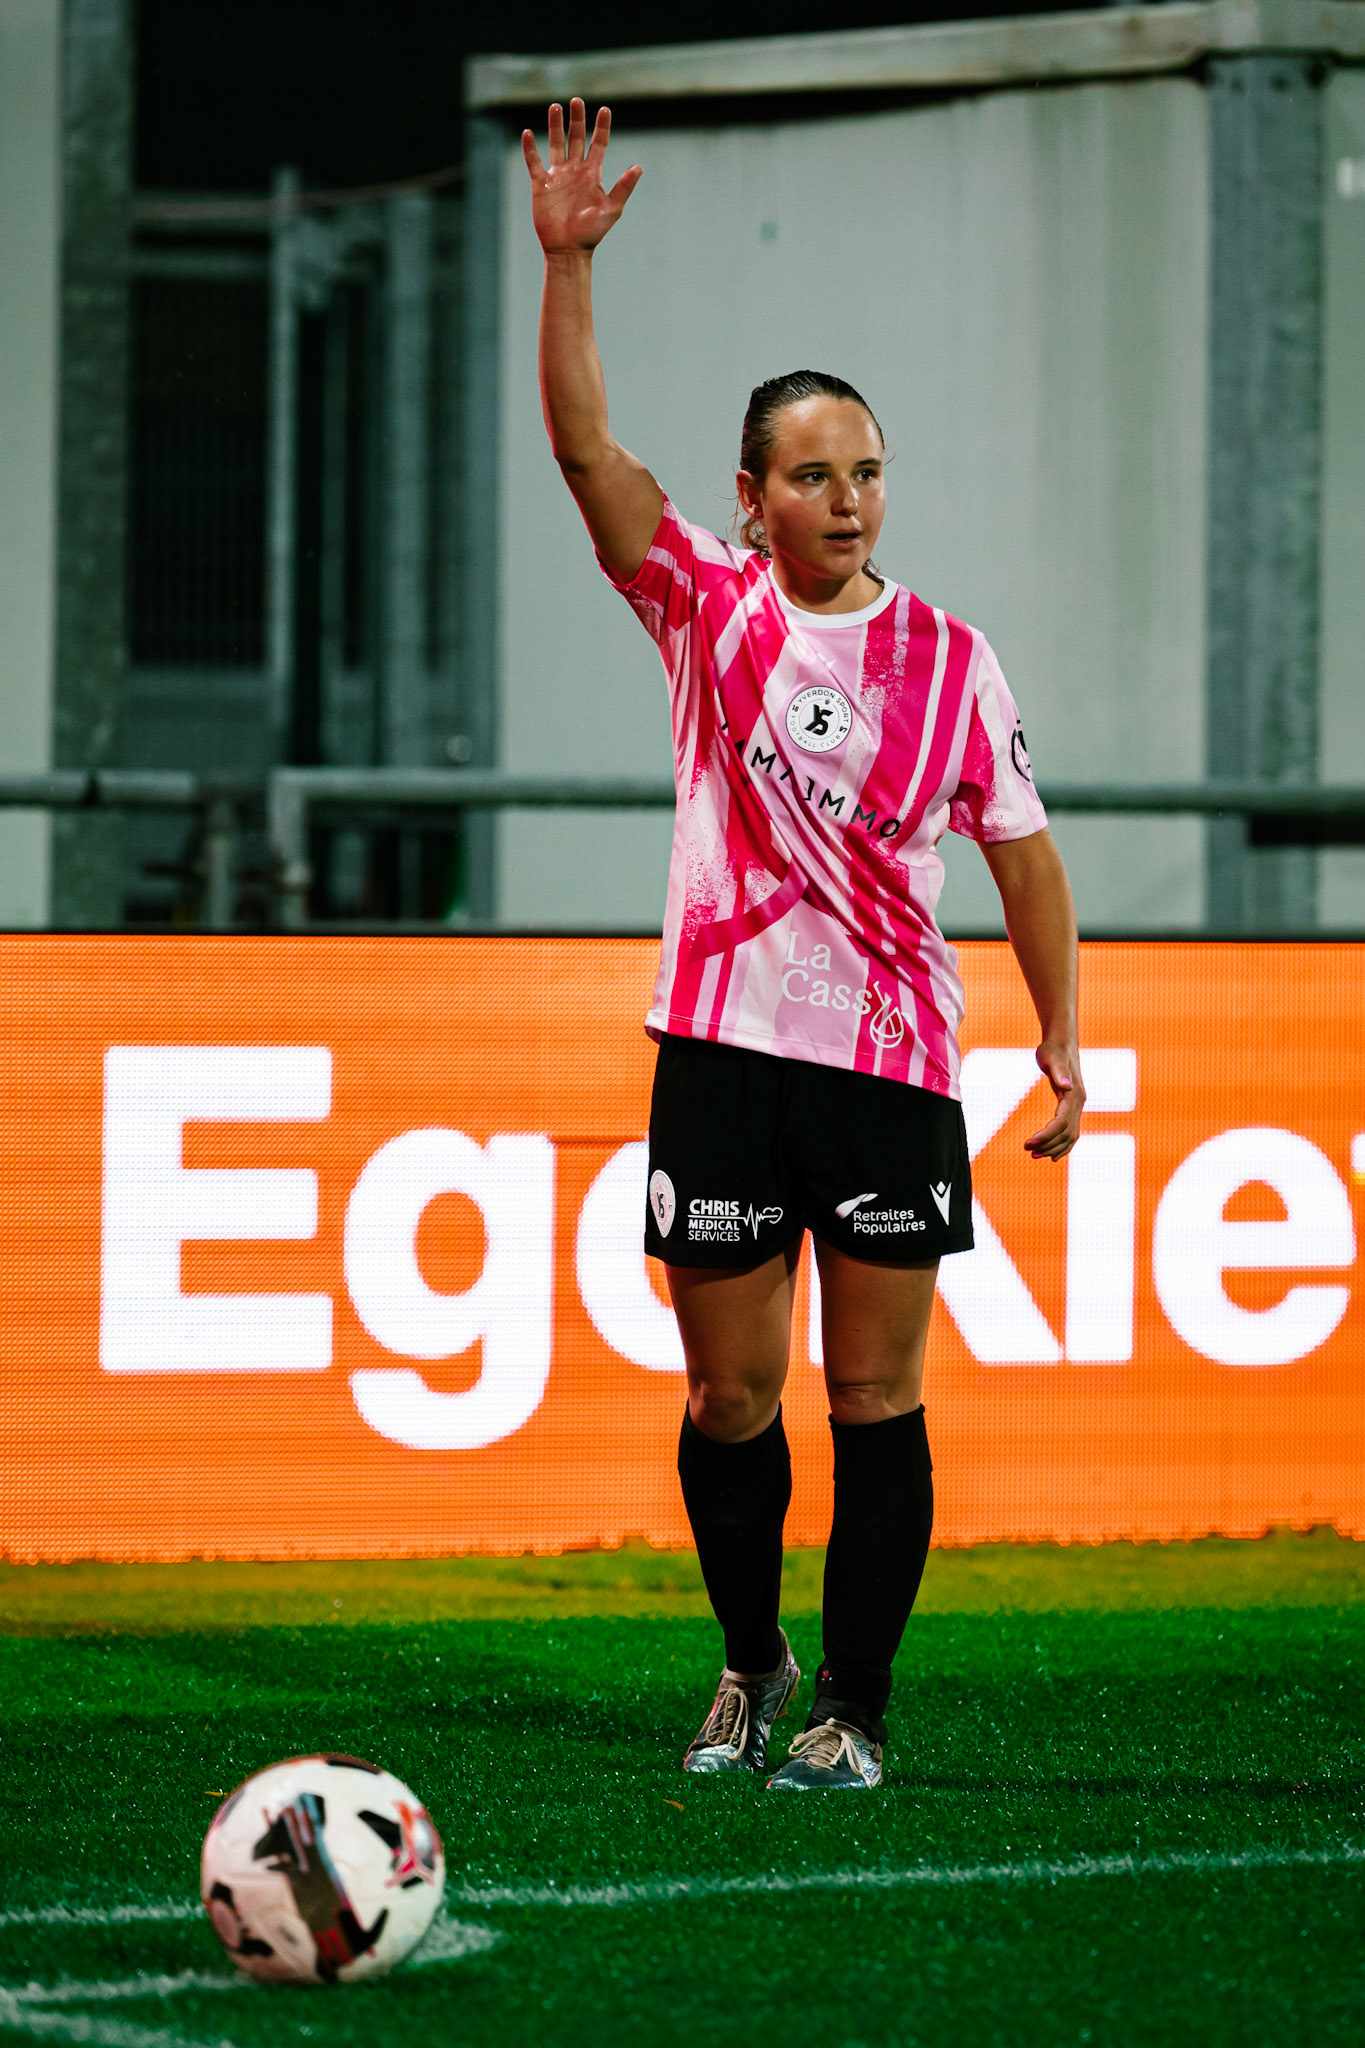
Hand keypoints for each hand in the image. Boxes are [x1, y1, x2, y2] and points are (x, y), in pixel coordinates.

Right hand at [522, 99, 642, 256]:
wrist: (568, 250)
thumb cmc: (591, 234)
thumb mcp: (612, 209)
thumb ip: (624, 187)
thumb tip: (639, 167)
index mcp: (592, 174)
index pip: (598, 144)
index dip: (602, 127)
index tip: (604, 109)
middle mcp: (575, 171)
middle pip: (576, 138)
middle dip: (577, 119)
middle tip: (577, 100)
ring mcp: (557, 176)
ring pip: (556, 144)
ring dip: (555, 126)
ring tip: (555, 106)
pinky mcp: (541, 185)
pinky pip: (534, 162)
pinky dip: (530, 148)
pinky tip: (527, 133)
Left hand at [1025, 1039, 1084, 1160]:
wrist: (1062, 1044)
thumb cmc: (1053, 1049)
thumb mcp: (1052, 1058)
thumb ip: (1059, 1071)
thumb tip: (1067, 1086)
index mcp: (1075, 1095)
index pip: (1062, 1123)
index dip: (1047, 1135)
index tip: (1029, 1142)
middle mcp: (1079, 1103)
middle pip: (1066, 1134)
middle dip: (1048, 1145)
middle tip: (1027, 1150)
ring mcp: (1077, 1106)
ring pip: (1070, 1136)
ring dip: (1054, 1148)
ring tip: (1034, 1155)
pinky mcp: (1072, 1107)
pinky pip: (1070, 1132)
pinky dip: (1063, 1145)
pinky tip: (1051, 1154)